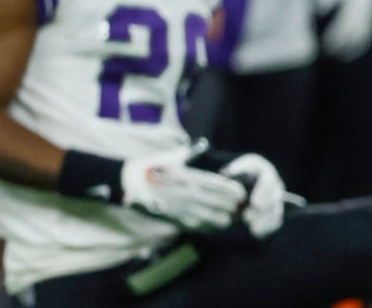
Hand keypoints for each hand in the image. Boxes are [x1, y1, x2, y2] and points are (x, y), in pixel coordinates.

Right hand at [119, 145, 246, 231]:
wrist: (129, 184)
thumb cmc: (152, 167)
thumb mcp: (172, 157)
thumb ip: (190, 153)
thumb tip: (203, 144)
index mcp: (190, 178)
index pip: (217, 186)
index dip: (232, 191)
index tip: (242, 193)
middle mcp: (188, 194)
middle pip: (218, 203)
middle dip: (231, 206)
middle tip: (240, 206)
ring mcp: (181, 209)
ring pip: (210, 218)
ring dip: (222, 218)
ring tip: (229, 217)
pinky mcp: (174, 220)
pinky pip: (197, 227)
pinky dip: (209, 227)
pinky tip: (215, 226)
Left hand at [220, 153, 285, 238]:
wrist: (244, 181)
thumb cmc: (238, 174)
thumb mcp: (236, 169)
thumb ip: (234, 171)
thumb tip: (230, 173)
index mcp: (265, 172)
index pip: (268, 181)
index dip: (263, 193)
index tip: (254, 204)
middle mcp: (275, 184)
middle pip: (275, 198)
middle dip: (263, 210)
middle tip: (247, 218)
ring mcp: (276, 199)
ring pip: (276, 211)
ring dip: (266, 221)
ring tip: (253, 230)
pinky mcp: (274, 211)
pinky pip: (276, 220)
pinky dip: (268, 228)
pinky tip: (257, 233)